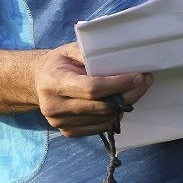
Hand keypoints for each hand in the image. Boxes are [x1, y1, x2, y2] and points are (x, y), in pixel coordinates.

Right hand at [33, 42, 151, 136]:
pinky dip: (113, 115)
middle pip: (101, 105)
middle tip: (144, 81)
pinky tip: (120, 102)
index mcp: (54, 82)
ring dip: (124, 105)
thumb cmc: (59, 62)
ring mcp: (60, 123)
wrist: (38, 82)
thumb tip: (120, 58)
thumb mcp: (70, 50)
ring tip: (135, 90)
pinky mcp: (68, 132)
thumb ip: (90, 53)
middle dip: (128, 94)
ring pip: (103, 118)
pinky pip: (99, 127)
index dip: (118, 84)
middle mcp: (54, 106)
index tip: (138, 76)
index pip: (92, 87)